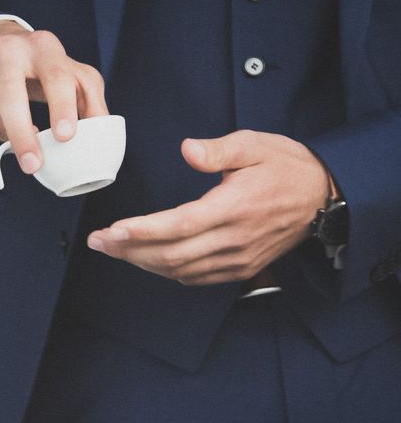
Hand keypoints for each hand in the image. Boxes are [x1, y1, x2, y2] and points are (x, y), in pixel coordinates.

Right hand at [0, 20, 108, 172]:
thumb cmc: (36, 64)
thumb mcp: (68, 71)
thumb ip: (89, 99)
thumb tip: (101, 132)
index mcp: (43, 46)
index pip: (55, 76)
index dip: (61, 106)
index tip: (65, 136)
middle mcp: (7, 49)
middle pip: (9, 96)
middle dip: (22, 135)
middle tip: (33, 166)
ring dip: (4, 136)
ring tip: (13, 125)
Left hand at [86, 130, 329, 285]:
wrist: (325, 198)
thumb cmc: (286, 167)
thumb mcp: (256, 145)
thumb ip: (219, 150)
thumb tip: (186, 149)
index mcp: (234, 207)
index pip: (179, 225)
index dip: (141, 231)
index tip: (111, 230)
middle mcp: (234, 239)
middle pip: (171, 255)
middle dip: (128, 250)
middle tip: (98, 241)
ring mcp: (238, 258)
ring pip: (180, 270)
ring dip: (142, 262)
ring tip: (113, 249)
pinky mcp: (240, 268)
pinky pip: (195, 277)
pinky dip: (166, 270)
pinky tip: (146, 259)